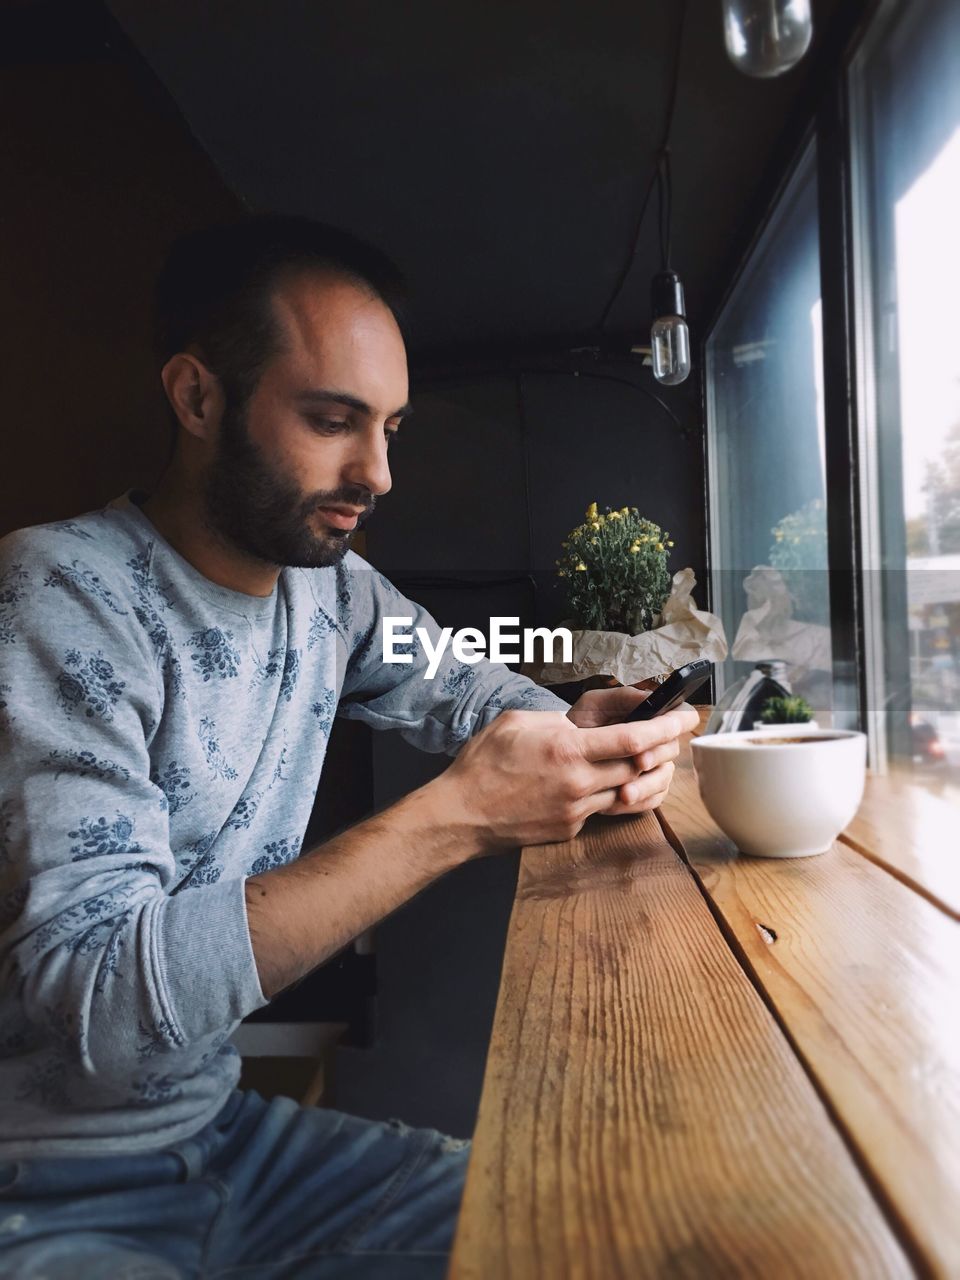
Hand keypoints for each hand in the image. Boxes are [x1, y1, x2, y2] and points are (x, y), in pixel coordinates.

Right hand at [440, 704, 698, 851]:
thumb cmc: (483, 763)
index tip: (686, 717)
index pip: (634, 739)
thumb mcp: (518, 721)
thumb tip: (578, 724)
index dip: (667, 728)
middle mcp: (579, 782)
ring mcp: (576, 809)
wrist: (461, 814)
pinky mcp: (570, 828)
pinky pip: (603, 808)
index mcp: (568, 749)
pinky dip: (613, 793)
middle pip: (640, 766)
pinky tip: (608, 781)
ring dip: (642, 775)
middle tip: (675, 736)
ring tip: (649, 759)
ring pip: (627, 791)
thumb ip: (556, 720)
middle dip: (664, 750)